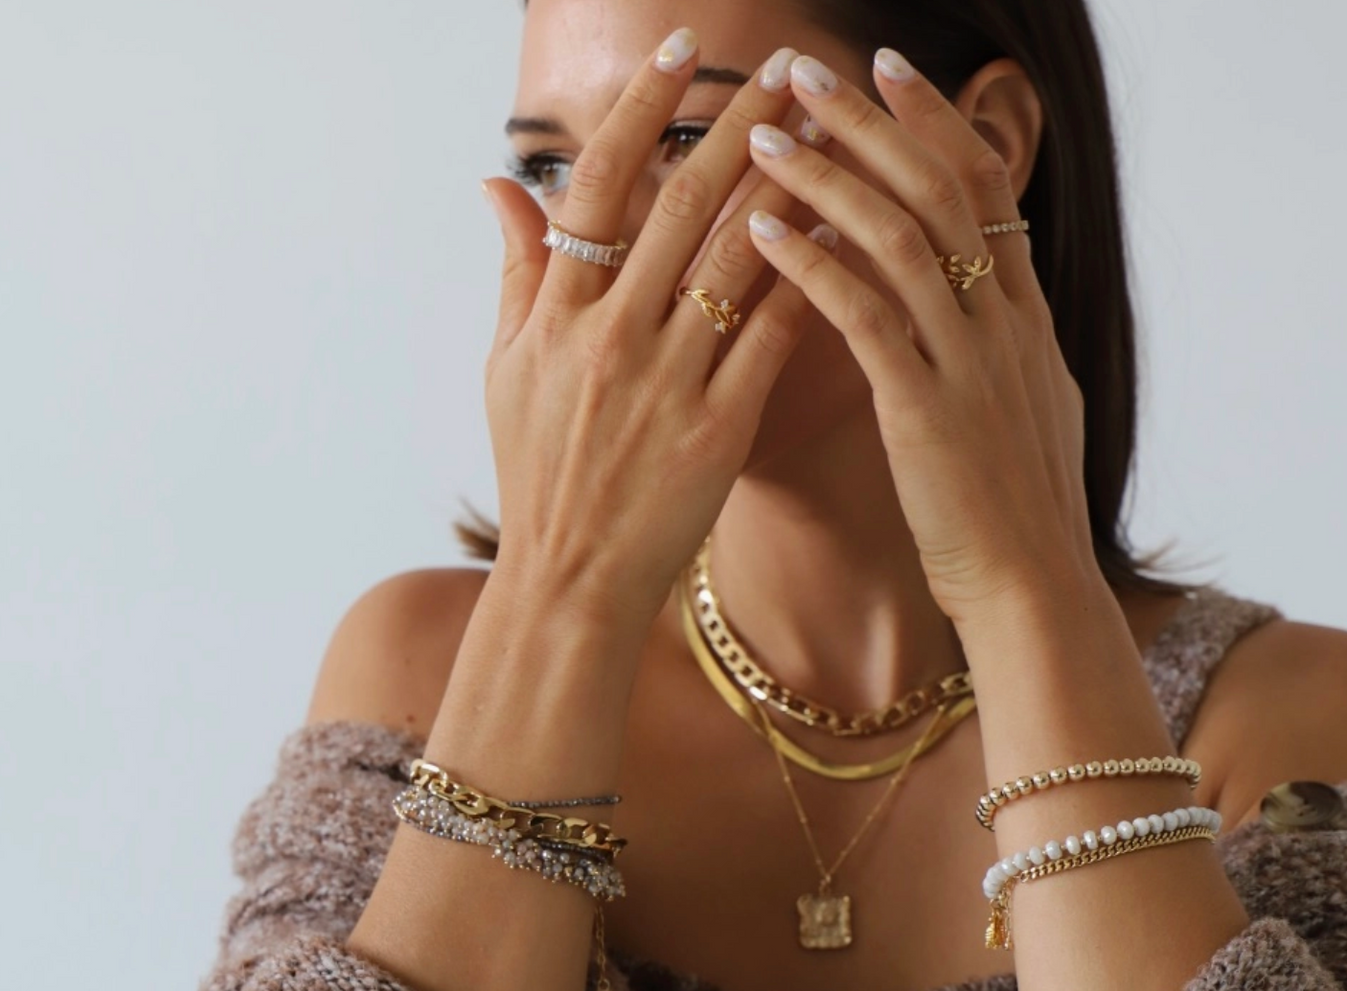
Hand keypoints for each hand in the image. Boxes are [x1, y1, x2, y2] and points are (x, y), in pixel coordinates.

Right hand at [481, 32, 829, 638]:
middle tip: (788, 66)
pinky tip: (846, 237)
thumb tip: (500, 184)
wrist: (569, 582)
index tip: (686, 53)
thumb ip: (516, 274)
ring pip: (738, 259)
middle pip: (681, 204)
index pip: (598, 186)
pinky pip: (772, 337)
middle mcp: (610, 339)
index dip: (643, 109)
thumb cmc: (538, 477)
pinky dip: (809, 280)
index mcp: (555, 318)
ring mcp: (667, 385)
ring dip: (789, 185)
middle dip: (741, 122)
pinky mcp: (719, 431)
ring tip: (829, 131)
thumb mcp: (505, 373)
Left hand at [742, 49, 1099, 628]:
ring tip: (767, 135)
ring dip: (829, 177)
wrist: (1032, 589)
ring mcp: (969, 362)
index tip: (887, 71)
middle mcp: (1004, 323)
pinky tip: (763, 234)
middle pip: (940, 189)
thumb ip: (1003, 350)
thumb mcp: (1027, 413)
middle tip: (808, 70)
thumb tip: (991, 310)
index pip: (983, 189)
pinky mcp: (926, 409)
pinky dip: (812, 265)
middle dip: (872, 121)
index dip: (934, 121)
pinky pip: (864, 316)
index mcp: (1026, 319)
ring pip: (900, 237)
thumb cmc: (1014, 516)